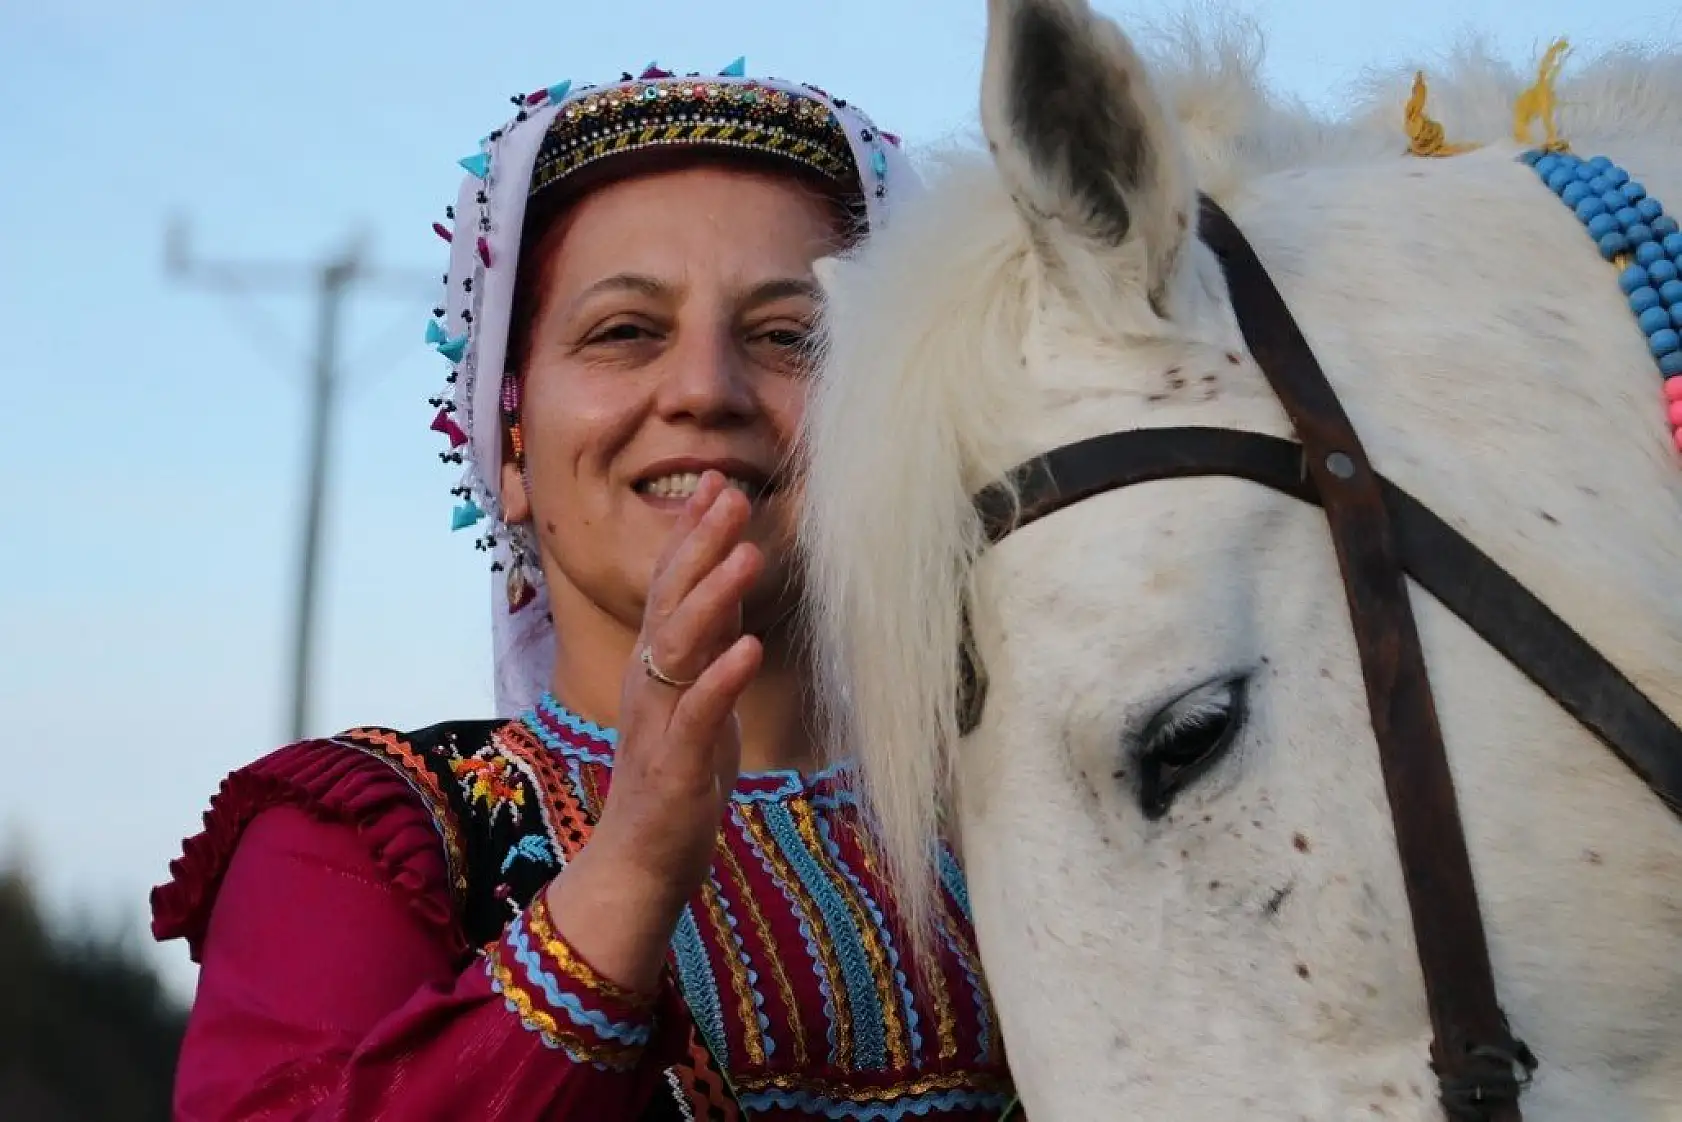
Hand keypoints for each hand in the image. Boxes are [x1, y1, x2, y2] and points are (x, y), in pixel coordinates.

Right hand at [579, 471, 764, 910]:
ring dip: (713, 597)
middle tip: (730, 493)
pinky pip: (697, 714)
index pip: (671, 585)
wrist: (641, 861)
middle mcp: (650, 681)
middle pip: (670, 599)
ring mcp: (658, 720)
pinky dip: (721, 678)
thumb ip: (711, 643)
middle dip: (700, 545)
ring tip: (749, 554)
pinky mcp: (673, 764)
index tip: (717, 482)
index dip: (693, 533)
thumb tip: (731, 583)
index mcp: (657, 663)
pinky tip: (749, 646)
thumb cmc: (676, 777)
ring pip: (679, 646)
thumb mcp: (700, 696)